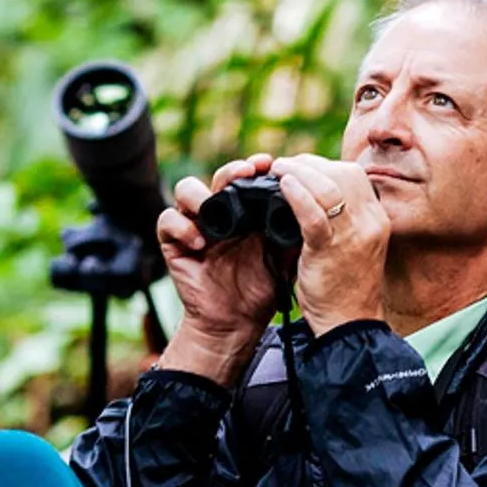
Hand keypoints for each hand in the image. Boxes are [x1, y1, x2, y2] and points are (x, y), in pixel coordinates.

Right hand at [156, 155, 282, 382]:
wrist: (237, 322)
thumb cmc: (261, 288)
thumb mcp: (285, 257)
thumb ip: (295, 231)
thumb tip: (319, 205)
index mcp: (246, 212)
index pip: (246, 179)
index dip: (253, 167)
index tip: (268, 163)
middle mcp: (219, 214)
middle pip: (217, 178)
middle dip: (231, 171)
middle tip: (247, 173)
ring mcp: (195, 227)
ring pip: (185, 190)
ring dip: (198, 193)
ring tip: (211, 206)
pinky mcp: (175, 245)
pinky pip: (167, 221)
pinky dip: (181, 226)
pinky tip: (199, 242)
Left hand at [271, 154, 387, 335]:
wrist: (348, 325)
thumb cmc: (345, 288)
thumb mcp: (354, 246)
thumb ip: (344, 219)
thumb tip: (316, 193)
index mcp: (377, 219)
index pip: (354, 175)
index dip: (325, 165)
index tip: (301, 167)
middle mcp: (370, 223)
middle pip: (342, 174)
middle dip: (309, 164)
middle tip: (284, 166)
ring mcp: (352, 236)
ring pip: (328, 187)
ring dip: (299, 172)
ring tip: (277, 169)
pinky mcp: (331, 251)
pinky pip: (314, 215)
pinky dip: (297, 195)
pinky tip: (283, 185)